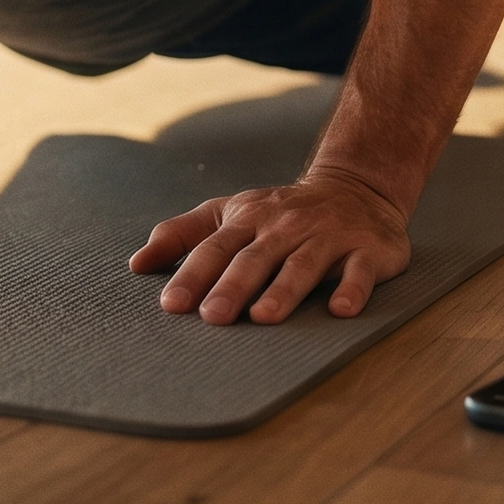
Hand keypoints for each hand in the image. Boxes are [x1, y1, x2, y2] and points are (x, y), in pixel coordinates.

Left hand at [127, 167, 411, 323]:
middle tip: (211, 318)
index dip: (193, 275)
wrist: (354, 186)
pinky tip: (340, 310)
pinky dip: (351, 289)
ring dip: (283, 291)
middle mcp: (284, 227)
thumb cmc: (278, 212)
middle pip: (254, 259)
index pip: (215, 248)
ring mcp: (326, 237)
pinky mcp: (366, 250)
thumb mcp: (228, 213)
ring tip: (264, 317)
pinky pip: (359, 271)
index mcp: (248, 219)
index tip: (172, 304)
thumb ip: (182, 234)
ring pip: (301, 266)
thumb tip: (136, 265)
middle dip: (232, 288)